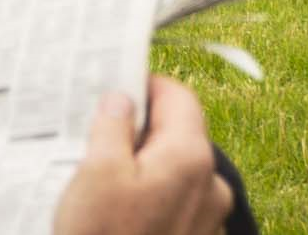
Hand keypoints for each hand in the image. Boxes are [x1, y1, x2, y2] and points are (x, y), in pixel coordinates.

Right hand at [54, 76, 232, 234]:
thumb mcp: (96, 172)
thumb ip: (113, 125)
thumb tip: (122, 99)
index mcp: (190, 156)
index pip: (179, 96)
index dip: (147, 86)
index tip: (116, 89)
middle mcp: (211, 185)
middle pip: (179, 135)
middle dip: (142, 131)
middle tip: (99, 138)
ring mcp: (208, 220)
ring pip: (177, 173)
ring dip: (147, 170)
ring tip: (105, 184)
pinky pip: (178, 206)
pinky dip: (154, 201)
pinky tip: (122, 215)